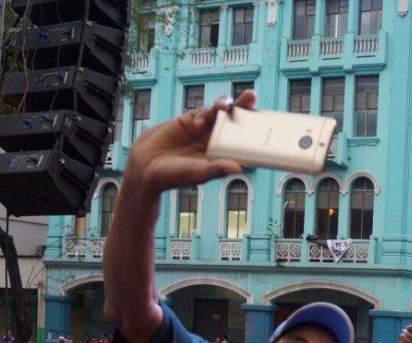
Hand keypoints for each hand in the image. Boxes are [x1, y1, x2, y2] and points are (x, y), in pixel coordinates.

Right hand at [124, 90, 256, 200]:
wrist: (145, 166)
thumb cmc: (173, 176)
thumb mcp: (196, 173)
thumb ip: (216, 169)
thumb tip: (239, 169)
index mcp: (225, 156)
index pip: (246, 143)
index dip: (256, 134)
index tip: (266, 124)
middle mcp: (219, 141)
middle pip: (238, 122)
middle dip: (245, 109)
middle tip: (251, 97)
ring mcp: (206, 129)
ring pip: (223, 112)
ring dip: (228, 104)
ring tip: (227, 103)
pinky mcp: (192, 119)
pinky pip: (204, 111)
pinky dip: (203, 113)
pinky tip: (198, 122)